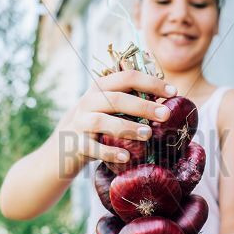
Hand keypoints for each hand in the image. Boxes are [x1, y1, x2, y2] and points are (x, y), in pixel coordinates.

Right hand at [58, 70, 176, 166]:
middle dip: (143, 106)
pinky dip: (109, 152)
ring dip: (127, 128)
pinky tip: (126, 156)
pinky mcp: (75, 144)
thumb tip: (165, 106)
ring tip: (148, 135)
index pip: (127, 77)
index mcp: (100, 88)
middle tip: (165, 115)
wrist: (59, 151)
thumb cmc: (94, 129)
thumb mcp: (107, 109)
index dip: (152, 82)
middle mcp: (88, 102)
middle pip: (116, 99)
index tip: (174, 92)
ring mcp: (80, 123)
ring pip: (102, 122)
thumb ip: (129, 103)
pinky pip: (92, 148)